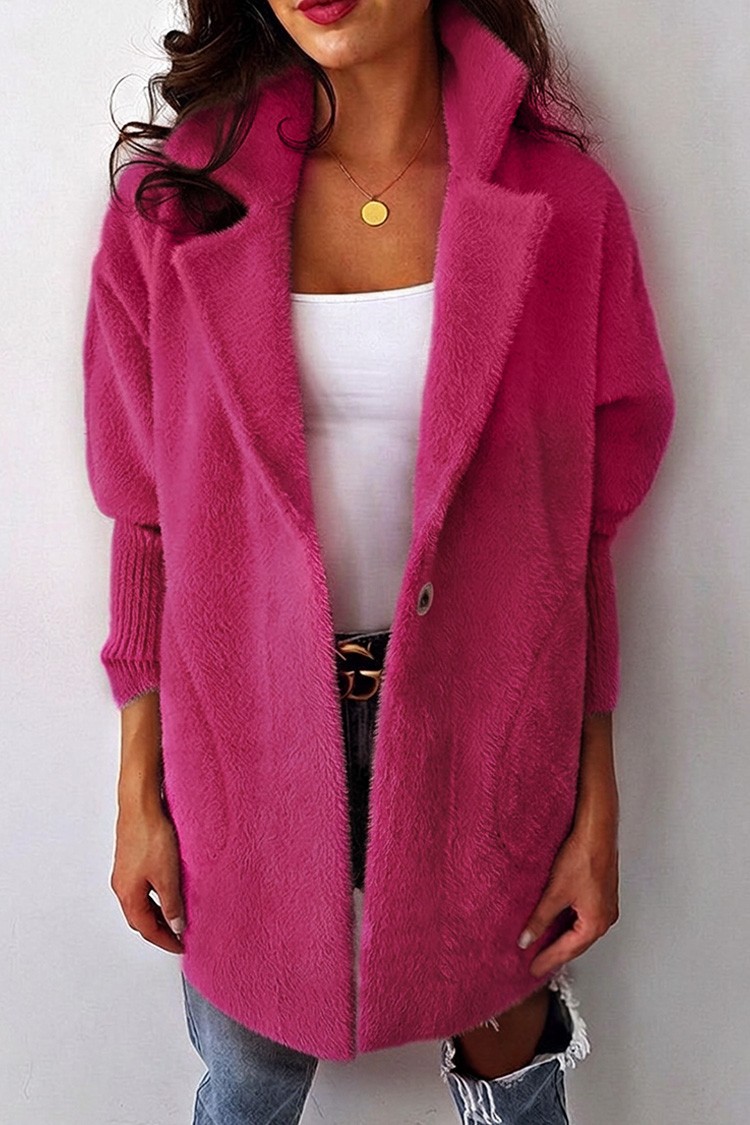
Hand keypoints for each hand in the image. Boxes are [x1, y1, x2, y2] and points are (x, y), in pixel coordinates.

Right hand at [110, 797, 185, 954]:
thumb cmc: (150, 836)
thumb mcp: (167, 876)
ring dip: (157, 912)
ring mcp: (124, 872)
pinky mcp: (130, 859)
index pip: (147, 929)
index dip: (165, 940)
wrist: (140, 805)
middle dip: (159, 930)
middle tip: (178, 936)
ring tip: (177, 916)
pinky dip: (155, 896)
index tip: (180, 946)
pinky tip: (168, 890)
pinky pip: (142, 887)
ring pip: (141, 902)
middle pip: (140, 918)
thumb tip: (175, 926)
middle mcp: (122, 886)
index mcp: (128, 895)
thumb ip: (172, 904)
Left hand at [516, 813, 619, 977]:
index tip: (533, 969)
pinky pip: (584, 917)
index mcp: (596, 923)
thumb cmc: (583, 857)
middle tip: (536, 963)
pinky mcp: (602, 893)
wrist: (596, 832)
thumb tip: (527, 939)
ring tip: (543, 945)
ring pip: (581, 930)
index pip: (568, 950)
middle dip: (556, 953)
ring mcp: (605, 906)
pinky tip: (557, 921)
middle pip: (577, 944)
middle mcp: (605, 918)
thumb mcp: (555, 892)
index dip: (548, 960)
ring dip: (563, 938)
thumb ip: (540, 919)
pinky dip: (569, 924)